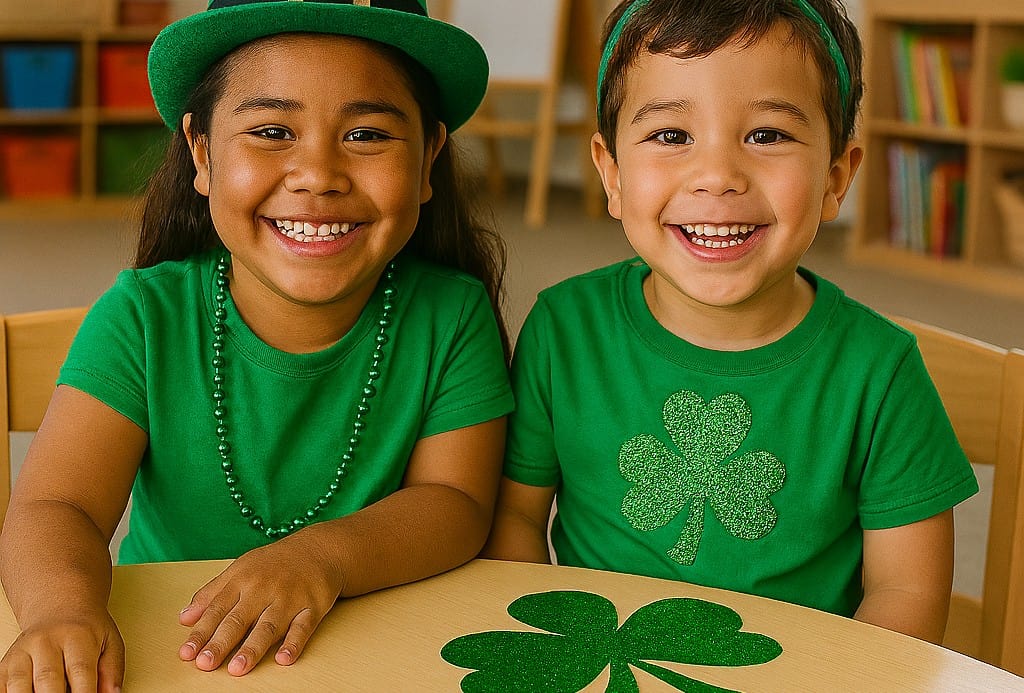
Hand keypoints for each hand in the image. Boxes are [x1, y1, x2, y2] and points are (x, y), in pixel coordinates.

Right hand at [0, 611, 124, 692]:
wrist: (60, 607)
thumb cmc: (86, 630)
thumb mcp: (110, 642)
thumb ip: (112, 670)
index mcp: (76, 637)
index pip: (81, 671)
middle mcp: (45, 643)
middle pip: (48, 680)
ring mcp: (22, 654)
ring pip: (19, 685)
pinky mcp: (5, 664)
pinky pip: (1, 685)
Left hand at [178, 530, 343, 675]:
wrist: (318, 549)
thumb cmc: (274, 563)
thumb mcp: (240, 569)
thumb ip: (212, 593)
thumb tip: (184, 618)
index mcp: (243, 580)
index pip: (217, 609)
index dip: (201, 632)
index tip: (187, 653)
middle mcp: (264, 590)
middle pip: (239, 619)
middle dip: (221, 643)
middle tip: (206, 663)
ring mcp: (289, 599)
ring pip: (269, 626)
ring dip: (253, 648)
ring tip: (238, 668)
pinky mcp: (313, 606)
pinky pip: (303, 627)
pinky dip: (294, 643)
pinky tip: (284, 658)